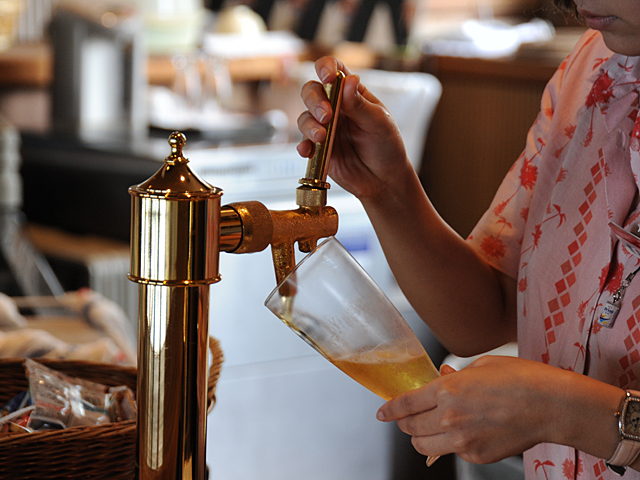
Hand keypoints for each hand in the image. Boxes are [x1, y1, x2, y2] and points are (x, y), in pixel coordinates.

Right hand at [296, 57, 411, 200]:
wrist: (383, 180)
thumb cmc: (387, 147)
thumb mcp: (379, 123)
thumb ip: (360, 104)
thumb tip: (349, 79)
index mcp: (352, 94)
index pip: (335, 70)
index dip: (326, 67)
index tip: (327, 77)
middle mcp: (335, 107)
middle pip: (312, 91)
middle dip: (315, 100)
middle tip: (326, 116)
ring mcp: (325, 127)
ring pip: (305, 117)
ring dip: (309, 125)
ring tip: (321, 138)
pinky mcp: (318, 148)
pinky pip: (303, 142)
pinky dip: (303, 145)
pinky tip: (308, 151)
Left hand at [376, 356, 580, 463]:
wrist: (553, 406)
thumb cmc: (522, 379)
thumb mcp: (482, 366)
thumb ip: (454, 376)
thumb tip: (441, 379)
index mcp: (448, 389)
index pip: (405, 403)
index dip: (389, 409)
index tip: (382, 411)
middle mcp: (450, 417)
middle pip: (410, 427)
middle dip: (404, 422)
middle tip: (408, 417)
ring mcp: (462, 440)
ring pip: (423, 446)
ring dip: (420, 437)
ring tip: (428, 428)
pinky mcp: (476, 456)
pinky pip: (451, 453)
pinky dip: (448, 444)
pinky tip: (461, 432)